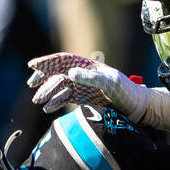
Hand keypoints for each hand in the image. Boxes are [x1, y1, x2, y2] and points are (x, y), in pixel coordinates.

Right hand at [26, 52, 148, 118]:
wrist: (138, 109)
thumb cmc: (128, 92)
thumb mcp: (111, 82)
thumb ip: (91, 77)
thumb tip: (70, 73)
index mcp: (89, 66)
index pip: (64, 60)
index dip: (48, 62)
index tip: (32, 65)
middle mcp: (84, 75)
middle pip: (58, 73)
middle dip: (43, 77)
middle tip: (31, 84)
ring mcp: (83, 87)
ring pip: (60, 87)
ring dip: (47, 92)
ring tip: (38, 101)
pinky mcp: (84, 100)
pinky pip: (66, 99)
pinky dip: (56, 102)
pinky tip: (48, 108)